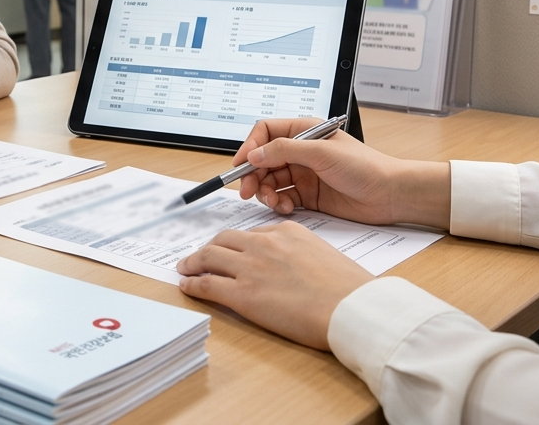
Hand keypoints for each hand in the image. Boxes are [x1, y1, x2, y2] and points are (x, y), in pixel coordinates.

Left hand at [177, 221, 372, 349]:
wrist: (352, 309)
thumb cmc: (348, 289)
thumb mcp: (323, 255)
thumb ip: (300, 253)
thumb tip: (289, 266)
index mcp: (286, 231)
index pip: (251, 233)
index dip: (236, 243)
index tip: (231, 250)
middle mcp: (264, 244)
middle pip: (224, 240)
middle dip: (209, 247)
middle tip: (200, 256)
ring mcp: (250, 267)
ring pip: (209, 256)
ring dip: (193, 262)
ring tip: (186, 267)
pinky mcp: (242, 294)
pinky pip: (206, 284)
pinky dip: (192, 284)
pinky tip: (187, 286)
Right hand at [233, 118, 449, 227]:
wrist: (391, 195)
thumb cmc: (365, 167)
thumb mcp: (322, 152)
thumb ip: (284, 150)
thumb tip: (254, 154)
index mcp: (304, 131)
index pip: (265, 133)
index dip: (250, 147)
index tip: (241, 165)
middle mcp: (301, 151)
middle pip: (263, 160)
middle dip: (253, 175)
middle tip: (247, 192)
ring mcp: (304, 174)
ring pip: (270, 181)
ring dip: (265, 192)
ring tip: (272, 202)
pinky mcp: (308, 196)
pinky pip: (282, 198)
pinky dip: (278, 204)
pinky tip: (286, 209)